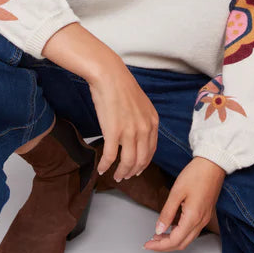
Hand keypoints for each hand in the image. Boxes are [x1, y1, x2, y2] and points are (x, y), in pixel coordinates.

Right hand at [87, 57, 159, 181]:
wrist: (109, 75)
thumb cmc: (121, 86)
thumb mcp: (141, 104)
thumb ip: (143, 120)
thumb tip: (137, 133)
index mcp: (152, 121)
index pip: (151, 151)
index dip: (144, 163)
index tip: (137, 169)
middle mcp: (144, 129)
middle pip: (141, 160)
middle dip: (133, 172)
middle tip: (125, 176)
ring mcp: (129, 132)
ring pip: (128, 163)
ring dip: (121, 173)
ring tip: (115, 176)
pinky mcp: (113, 133)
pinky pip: (111, 157)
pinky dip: (105, 166)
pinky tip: (101, 169)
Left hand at [143, 157, 225, 251]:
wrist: (213, 164)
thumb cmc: (197, 174)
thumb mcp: (177, 192)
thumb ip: (167, 213)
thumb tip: (159, 229)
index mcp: (193, 217)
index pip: (174, 241)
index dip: (159, 245)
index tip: (148, 244)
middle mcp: (200, 221)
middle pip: (181, 244)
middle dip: (165, 246)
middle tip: (150, 242)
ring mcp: (204, 218)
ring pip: (187, 238)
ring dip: (172, 240)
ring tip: (158, 235)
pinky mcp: (205, 213)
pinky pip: (191, 230)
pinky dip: (179, 232)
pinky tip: (170, 226)